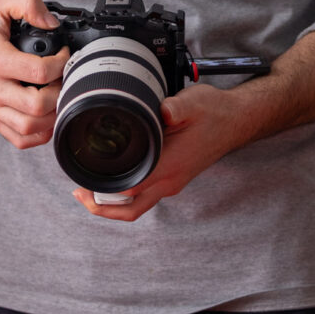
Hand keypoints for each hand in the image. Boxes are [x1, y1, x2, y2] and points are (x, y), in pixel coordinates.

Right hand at [0, 0, 68, 148]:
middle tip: (62, 76)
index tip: (63, 54)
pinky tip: (46, 116)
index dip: (61, 63)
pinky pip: (19, 139)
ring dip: (52, 115)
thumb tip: (52, 23)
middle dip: (60, 91)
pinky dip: (38, 134)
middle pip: (37, 106)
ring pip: (30, 128)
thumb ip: (28, 4)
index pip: (40, 72)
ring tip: (55, 94)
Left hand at [72, 82, 244, 221]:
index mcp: (170, 167)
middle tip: (78, 192)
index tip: (81, 182)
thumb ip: (175, 108)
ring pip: (136, 207)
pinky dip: (124, 195)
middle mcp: (170, 181)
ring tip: (89, 189)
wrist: (236, 120)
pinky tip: (113, 179)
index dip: (101, 191)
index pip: (129, 191)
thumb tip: (160, 111)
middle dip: (100, 207)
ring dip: (112, 204)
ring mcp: (172, 183)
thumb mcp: (193, 103)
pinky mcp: (173, 178)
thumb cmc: (214, 113)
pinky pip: (144, 196)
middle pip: (129, 210)